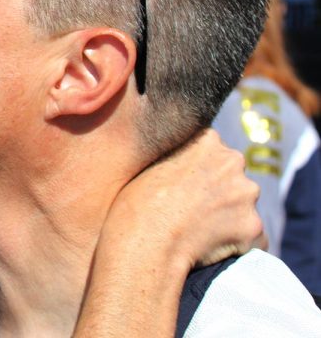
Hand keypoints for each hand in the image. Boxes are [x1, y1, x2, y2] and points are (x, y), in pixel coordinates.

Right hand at [104, 129, 261, 270]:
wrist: (145, 239)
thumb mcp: (151, 163)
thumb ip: (177, 159)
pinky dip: (239, 246)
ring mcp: (246, 193)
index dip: (201, 173)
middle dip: (221, 195)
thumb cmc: (136, 203)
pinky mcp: (253, 226)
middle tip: (194, 213)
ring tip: (200, 234)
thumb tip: (183, 170)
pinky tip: (214, 251)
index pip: (214, 153)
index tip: (186, 189)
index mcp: (206, 140)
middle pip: (234, 179)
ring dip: (230, 220)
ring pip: (245, 209)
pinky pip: (254, 240)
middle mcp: (232, 161)